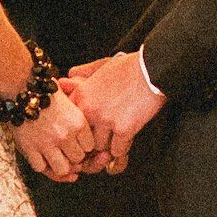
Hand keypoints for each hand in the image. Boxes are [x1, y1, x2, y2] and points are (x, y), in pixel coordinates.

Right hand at [16, 88, 92, 181]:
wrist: (19, 85)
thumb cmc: (44, 89)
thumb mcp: (70, 96)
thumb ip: (81, 114)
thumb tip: (88, 137)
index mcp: (78, 121)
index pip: (90, 147)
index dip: (84, 146)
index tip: (77, 142)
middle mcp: (65, 134)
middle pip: (78, 159)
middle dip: (72, 155)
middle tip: (65, 149)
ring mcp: (47, 143)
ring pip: (62, 169)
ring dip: (59, 164)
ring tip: (54, 155)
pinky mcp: (29, 148)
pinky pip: (41, 168)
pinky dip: (41, 163)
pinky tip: (40, 154)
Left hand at [65, 51, 164, 175]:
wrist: (151, 70)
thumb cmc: (129, 67)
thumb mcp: (101, 66)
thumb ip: (82, 74)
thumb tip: (65, 79)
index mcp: (81, 95)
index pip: (71, 123)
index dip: (80, 129)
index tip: (88, 131)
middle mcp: (90, 109)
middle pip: (84, 137)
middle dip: (93, 140)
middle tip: (101, 140)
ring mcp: (106, 120)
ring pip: (100, 146)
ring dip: (108, 145)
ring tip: (115, 139)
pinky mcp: (124, 129)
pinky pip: (117, 150)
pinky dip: (122, 149)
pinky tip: (125, 140)